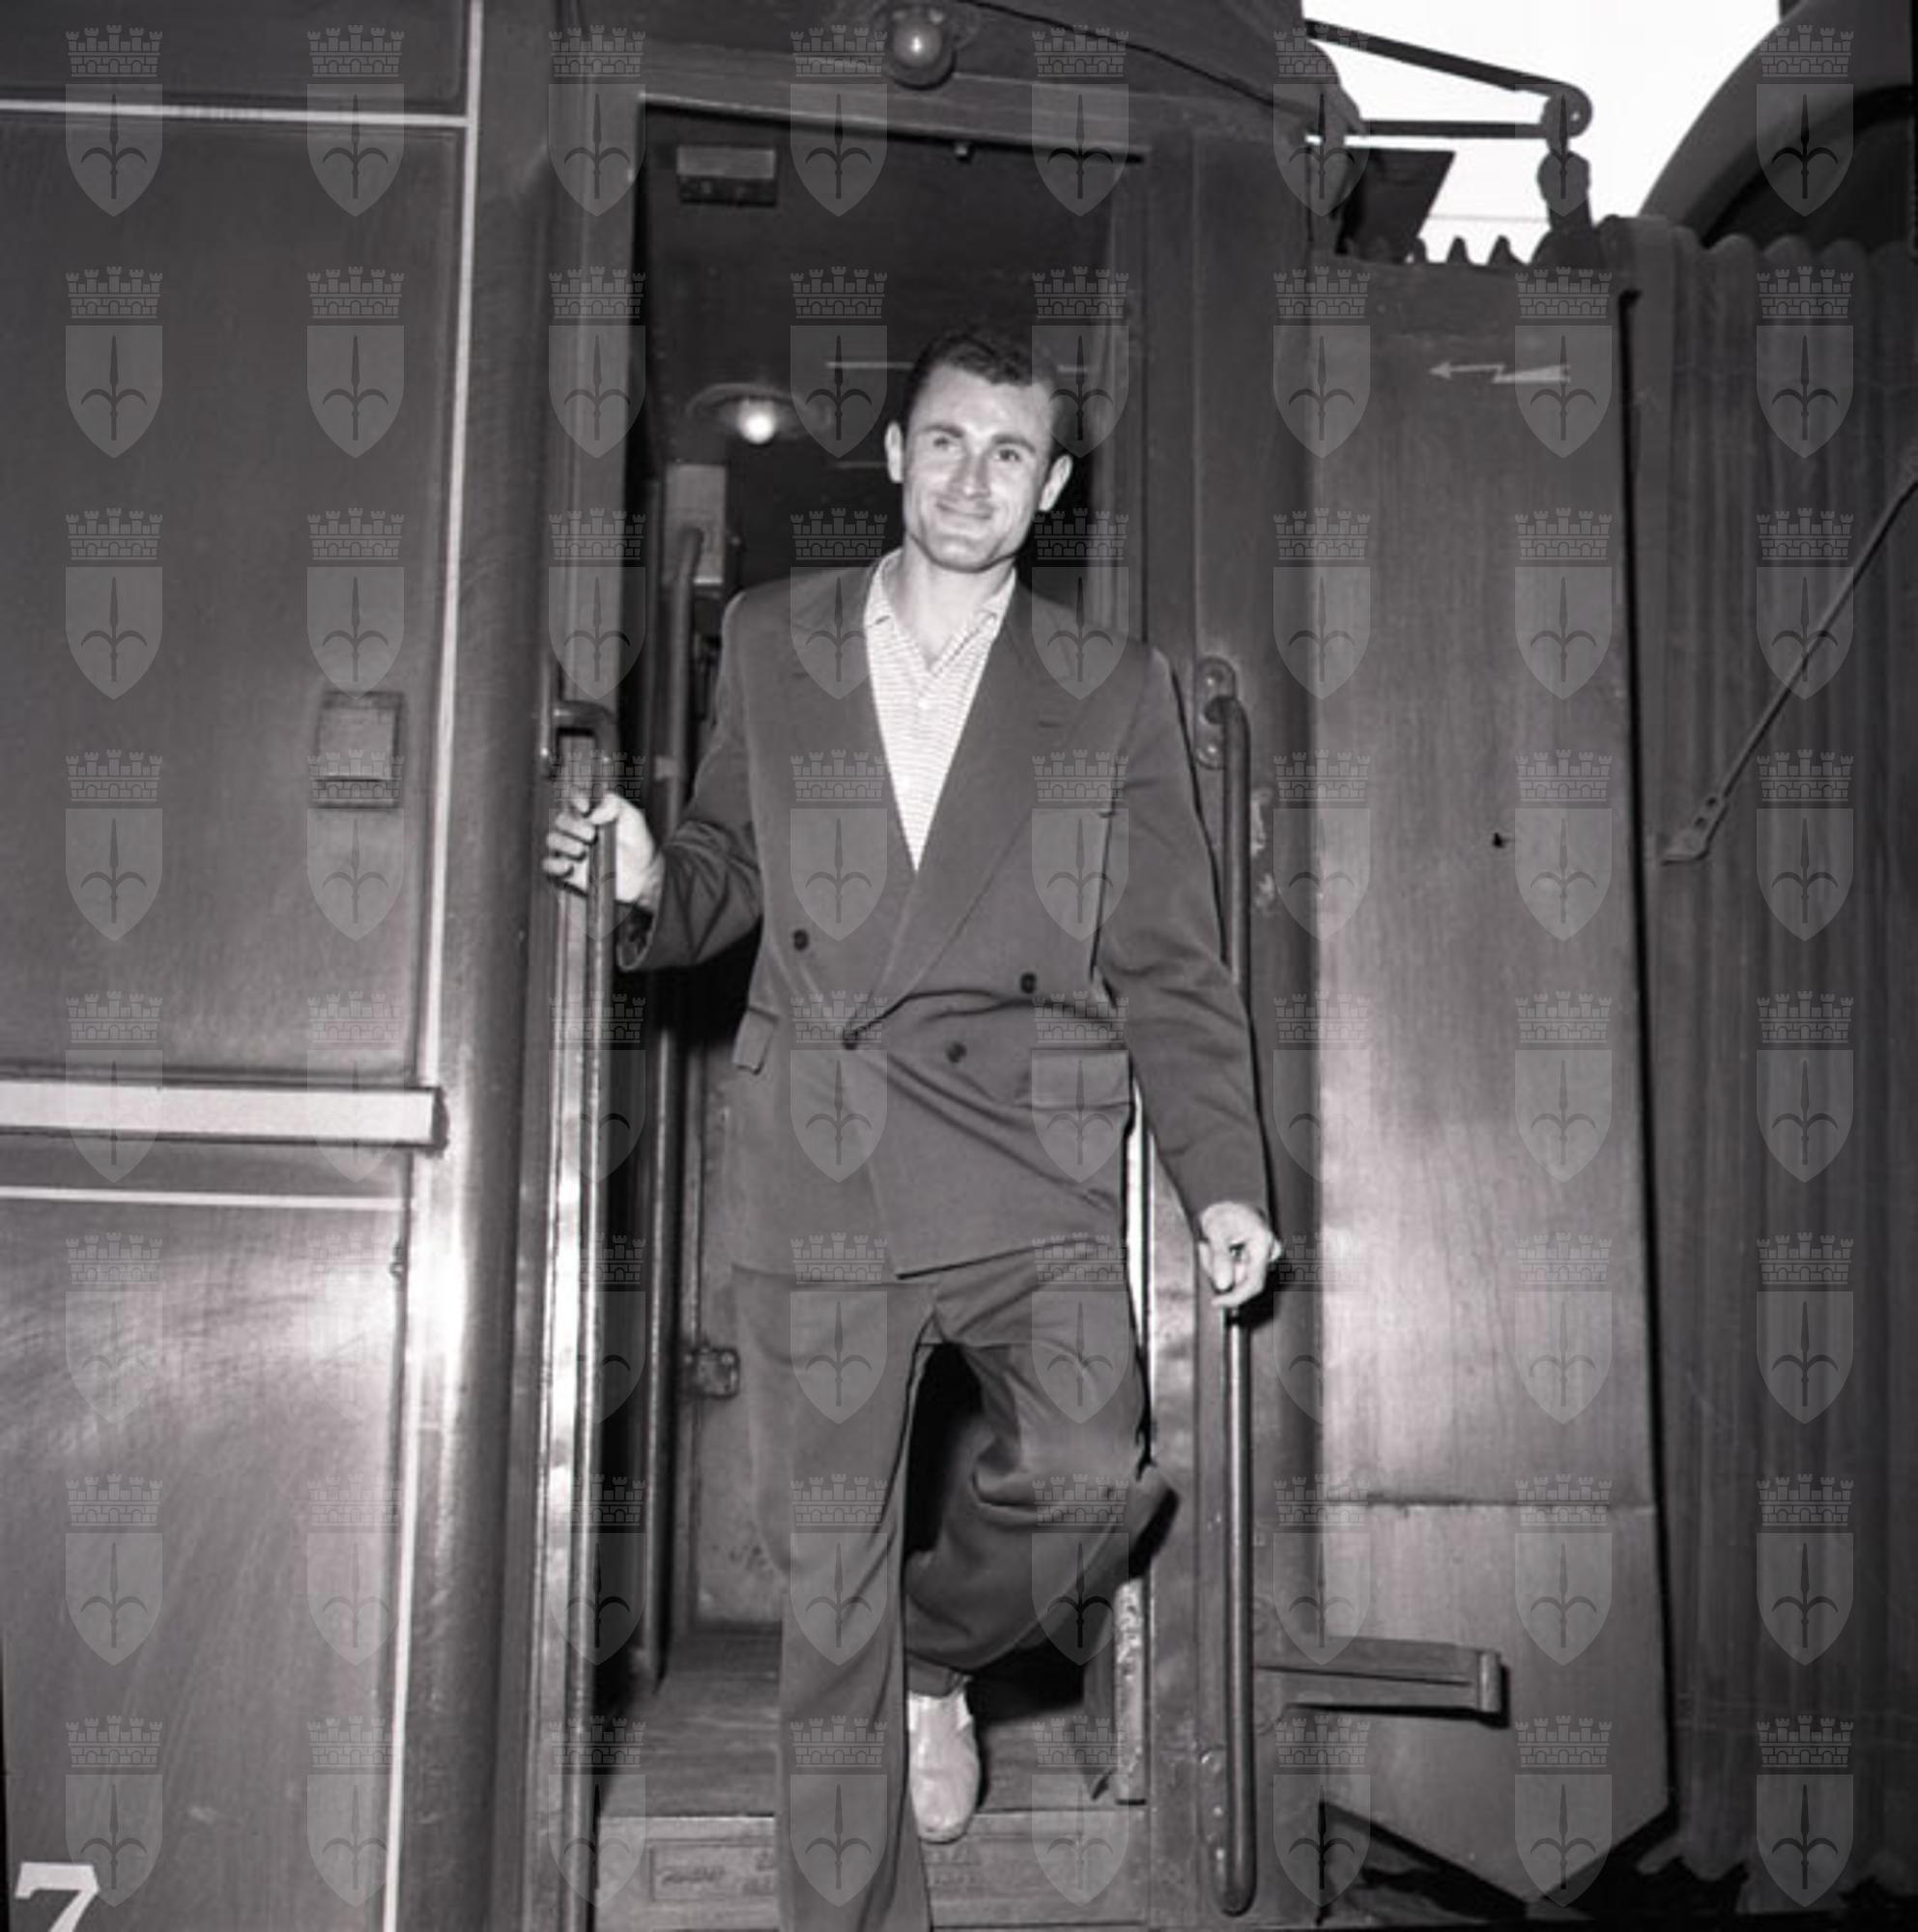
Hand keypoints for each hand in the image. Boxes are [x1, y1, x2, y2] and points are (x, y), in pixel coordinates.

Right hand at [542, 790, 664, 909]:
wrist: (642, 874)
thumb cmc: (638, 843)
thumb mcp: (632, 818)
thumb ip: (615, 806)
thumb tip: (592, 813)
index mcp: (591, 813)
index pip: (574, 799)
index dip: (575, 798)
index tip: (586, 807)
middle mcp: (577, 829)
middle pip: (561, 820)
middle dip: (573, 826)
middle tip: (592, 835)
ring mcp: (571, 850)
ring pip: (553, 839)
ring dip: (564, 842)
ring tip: (582, 850)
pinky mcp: (568, 871)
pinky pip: (549, 865)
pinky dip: (554, 864)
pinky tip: (569, 866)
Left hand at [1195, 1201, 1279, 1311]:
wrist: (1224, 1200)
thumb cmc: (1223, 1210)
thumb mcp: (1216, 1230)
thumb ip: (1220, 1258)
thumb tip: (1223, 1285)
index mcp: (1264, 1244)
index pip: (1254, 1283)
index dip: (1235, 1297)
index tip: (1217, 1302)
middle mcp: (1268, 1253)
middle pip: (1242, 1282)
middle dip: (1219, 1272)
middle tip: (1205, 1249)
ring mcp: (1261, 1258)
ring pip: (1236, 1278)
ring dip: (1217, 1267)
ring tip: (1209, 1245)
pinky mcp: (1252, 1261)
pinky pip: (1235, 1272)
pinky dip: (1221, 1265)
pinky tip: (1216, 1250)